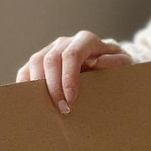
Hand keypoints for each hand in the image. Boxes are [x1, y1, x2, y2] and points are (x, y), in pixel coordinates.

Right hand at [15, 31, 131, 113]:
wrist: (108, 62)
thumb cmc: (117, 66)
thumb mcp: (125, 64)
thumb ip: (115, 62)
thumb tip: (97, 62)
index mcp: (86, 40)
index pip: (71, 55)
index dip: (68, 77)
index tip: (71, 99)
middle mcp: (65, 41)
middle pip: (51, 59)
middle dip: (53, 87)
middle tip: (62, 110)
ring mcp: (51, 49)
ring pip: (35, 62)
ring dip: (39, 87)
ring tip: (48, 108)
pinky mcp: (40, 60)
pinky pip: (26, 69)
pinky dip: (25, 85)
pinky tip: (31, 101)